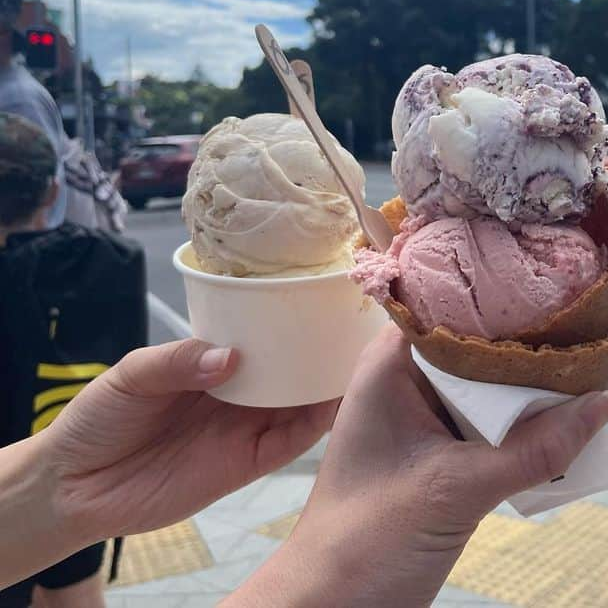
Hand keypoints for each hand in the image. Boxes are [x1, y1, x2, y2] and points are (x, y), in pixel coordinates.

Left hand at [45, 339, 336, 542]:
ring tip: (355, 359)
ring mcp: (245, 429)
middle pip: (292, 370)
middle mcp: (238, 395)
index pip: (263, 340)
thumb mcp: (132, 375)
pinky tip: (334, 404)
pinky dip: (315, 425)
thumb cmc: (98, 419)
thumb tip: (230, 358)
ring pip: (301, 403)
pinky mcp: (246, 464)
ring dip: (328, 384)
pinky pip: (290, 443)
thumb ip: (178, 362)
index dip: (291, 323)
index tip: (322, 301)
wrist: (72, 485)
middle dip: (321, 350)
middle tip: (352, 327)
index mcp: (213, 364)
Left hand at [229, 326, 607, 606]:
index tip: (556, 281)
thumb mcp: (456, 488)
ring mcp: (426, 420)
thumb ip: (531, 449)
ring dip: (534, 384)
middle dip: (530, 338)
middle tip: (591, 321)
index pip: (449, 302)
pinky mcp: (445, 455)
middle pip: (479, 343)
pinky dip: (529, 423)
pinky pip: (495, 424)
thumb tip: (601, 406)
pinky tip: (569, 419)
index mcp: (390, 366)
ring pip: (492, 386)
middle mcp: (408, 382)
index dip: (501, 291)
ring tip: (593, 361)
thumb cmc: (365, 540)